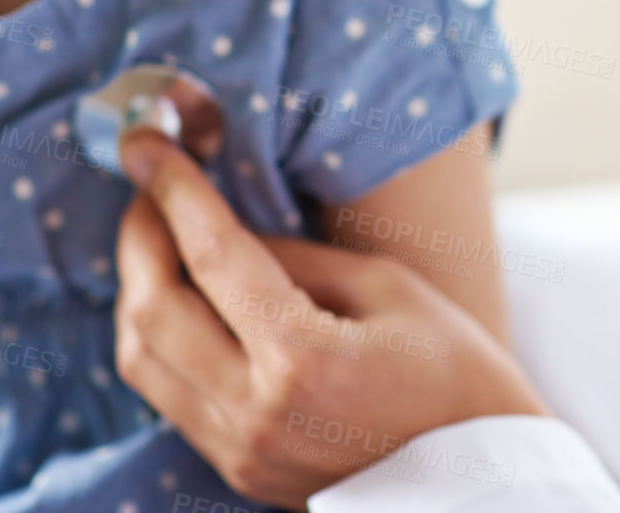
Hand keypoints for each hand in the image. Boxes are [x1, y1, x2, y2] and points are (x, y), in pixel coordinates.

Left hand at [113, 130, 548, 507]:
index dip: (173, 190)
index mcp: (302, 359)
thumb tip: (224, 231)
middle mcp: (256, 413)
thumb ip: (295, 257)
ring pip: (141, 362)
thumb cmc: (453, 370)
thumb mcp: (386, 286)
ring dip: (137, 291)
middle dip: (137, 238)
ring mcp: (241, 451)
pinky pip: (168, 395)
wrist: (482, 477)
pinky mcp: (238, 469)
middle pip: (150, 313)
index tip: (146, 143)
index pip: (212, 255)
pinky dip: (160, 337)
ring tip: (157, 240)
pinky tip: (183, 300)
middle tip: (147, 190)